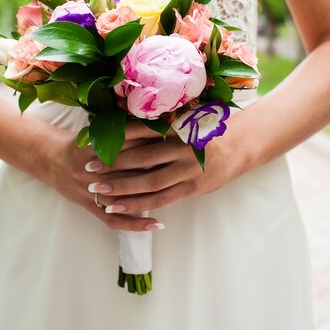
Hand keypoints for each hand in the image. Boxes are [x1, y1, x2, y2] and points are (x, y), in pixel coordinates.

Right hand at [45, 125, 163, 231]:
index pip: (124, 143)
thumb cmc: (79, 143)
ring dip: (147, 197)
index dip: (146, 141)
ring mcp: (88, 190)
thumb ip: (121, 131)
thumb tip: (157, 126)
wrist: (49, 158)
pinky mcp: (89, 206)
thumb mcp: (95, 131)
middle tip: (178, 165)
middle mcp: (89, 169)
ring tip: (173, 194)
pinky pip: (113, 220)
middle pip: (125, 171)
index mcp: (90, 146)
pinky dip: (135, 223)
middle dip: (152, 168)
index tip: (169, 139)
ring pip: (122, 197)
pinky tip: (155, 224)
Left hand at [86, 121, 242, 214]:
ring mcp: (187, 170)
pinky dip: (139, 204)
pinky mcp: (192, 188)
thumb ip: (161, 127)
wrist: (241, 145)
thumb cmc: (206, 132)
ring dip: (122, 187)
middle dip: (113, 164)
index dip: (117, 140)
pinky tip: (120, 207)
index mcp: (176, 128)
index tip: (94, 143)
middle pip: (141, 158)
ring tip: (98, 190)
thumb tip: (127, 127)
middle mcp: (181, 148)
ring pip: (149, 182)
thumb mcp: (184, 122)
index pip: (141, 133)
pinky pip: (161, 199)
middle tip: (88, 169)